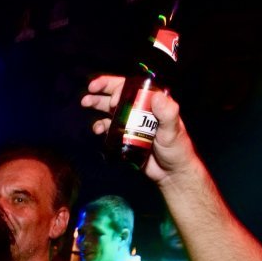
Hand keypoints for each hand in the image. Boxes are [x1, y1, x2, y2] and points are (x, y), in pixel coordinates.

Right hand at [80, 75, 198, 183]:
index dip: (119, 88)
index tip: (112, 99)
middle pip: (118, 94)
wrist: (170, 173)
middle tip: (90, 91)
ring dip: (96, 104)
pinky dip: (100, 126)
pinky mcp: (123, 136)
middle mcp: (139, 109)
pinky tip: (97, 129)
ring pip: (110, 109)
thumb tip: (157, 96)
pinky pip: (108, 128)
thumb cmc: (176, 148)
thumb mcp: (173, 130)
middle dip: (102, 90)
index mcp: (152, 102)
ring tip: (85, 103)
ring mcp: (130, 122)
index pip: (133, 87)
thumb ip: (167, 113)